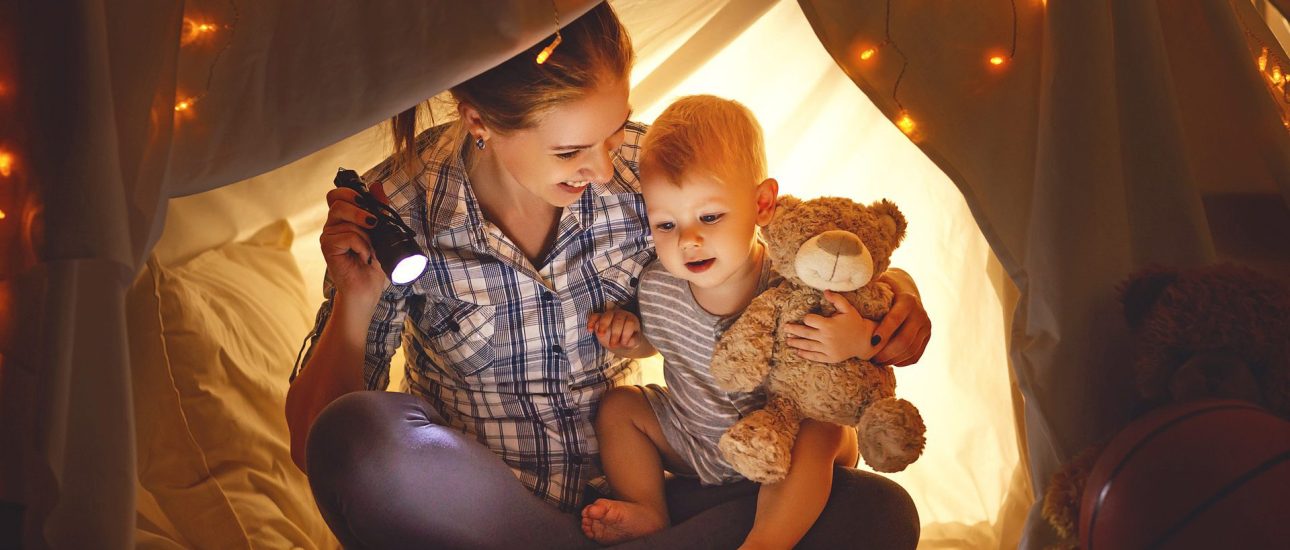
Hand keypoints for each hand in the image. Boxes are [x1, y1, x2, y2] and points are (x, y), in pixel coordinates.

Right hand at [320, 188, 388, 306]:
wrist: (367, 289)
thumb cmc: (374, 262)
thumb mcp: (382, 231)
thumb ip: (379, 208)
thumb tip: (377, 185)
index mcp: (343, 218)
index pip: (337, 194)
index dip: (350, 193)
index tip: (366, 201)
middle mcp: (333, 225)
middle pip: (338, 202)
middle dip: (359, 211)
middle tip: (374, 224)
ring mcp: (328, 236)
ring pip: (346, 221)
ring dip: (366, 236)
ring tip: (369, 251)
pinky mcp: (327, 248)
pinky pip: (347, 236)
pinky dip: (362, 247)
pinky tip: (363, 258)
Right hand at [586, 303, 644, 353]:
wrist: (620, 341)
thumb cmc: (628, 340)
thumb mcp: (634, 342)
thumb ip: (634, 341)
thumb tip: (629, 342)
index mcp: (631, 320)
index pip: (630, 323)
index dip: (626, 333)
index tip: (624, 344)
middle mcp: (621, 315)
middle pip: (618, 319)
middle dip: (615, 332)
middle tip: (613, 345)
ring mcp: (610, 315)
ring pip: (606, 315)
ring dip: (603, 325)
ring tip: (601, 335)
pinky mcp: (600, 318)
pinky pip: (595, 316)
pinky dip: (591, 322)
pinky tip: (590, 330)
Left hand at [784, 291, 879, 362]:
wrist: (864, 340)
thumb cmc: (854, 322)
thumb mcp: (848, 308)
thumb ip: (837, 299)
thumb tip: (825, 291)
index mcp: (829, 325)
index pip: (810, 320)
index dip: (807, 318)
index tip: (807, 319)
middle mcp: (827, 338)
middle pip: (805, 333)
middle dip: (794, 330)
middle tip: (785, 328)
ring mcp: (828, 349)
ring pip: (808, 345)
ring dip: (796, 343)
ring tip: (788, 340)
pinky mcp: (830, 357)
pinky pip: (815, 356)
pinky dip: (806, 354)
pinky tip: (798, 352)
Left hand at [870, 286, 931, 366]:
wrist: (907, 290)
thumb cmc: (885, 288)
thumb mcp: (879, 284)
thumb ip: (868, 287)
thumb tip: (846, 289)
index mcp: (907, 300)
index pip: (895, 319)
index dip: (884, 332)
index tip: (871, 343)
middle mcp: (920, 313)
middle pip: (904, 340)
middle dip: (886, 352)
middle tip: (872, 358)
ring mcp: (926, 326)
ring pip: (910, 350)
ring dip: (893, 359)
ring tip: (878, 361)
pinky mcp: (927, 337)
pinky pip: (915, 356)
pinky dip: (901, 362)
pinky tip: (889, 361)